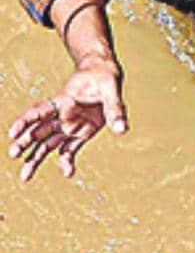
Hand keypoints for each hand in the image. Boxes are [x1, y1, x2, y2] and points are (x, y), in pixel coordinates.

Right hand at [9, 53, 126, 180]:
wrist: (105, 75)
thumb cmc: (104, 79)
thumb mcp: (111, 91)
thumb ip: (115, 110)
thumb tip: (121, 130)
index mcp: (64, 101)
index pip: (40, 111)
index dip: (26, 121)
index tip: (13, 132)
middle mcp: (62, 116)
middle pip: (39, 131)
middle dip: (25, 143)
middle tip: (14, 154)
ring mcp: (69, 126)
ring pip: (47, 144)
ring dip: (36, 159)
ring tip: (25, 177)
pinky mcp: (80, 134)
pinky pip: (69, 150)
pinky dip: (67, 161)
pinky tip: (68, 173)